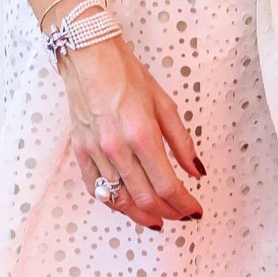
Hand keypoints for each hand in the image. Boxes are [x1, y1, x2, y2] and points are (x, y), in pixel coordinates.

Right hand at [60, 33, 204, 231]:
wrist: (89, 57)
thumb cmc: (126, 75)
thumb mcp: (164, 104)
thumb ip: (182, 142)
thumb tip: (197, 172)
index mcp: (142, 135)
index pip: (168, 185)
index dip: (184, 205)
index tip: (194, 210)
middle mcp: (117, 148)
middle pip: (145, 198)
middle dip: (167, 213)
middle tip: (180, 216)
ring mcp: (96, 152)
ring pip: (119, 200)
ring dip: (141, 215)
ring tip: (156, 219)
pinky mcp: (80, 151)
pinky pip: (95, 188)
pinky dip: (113, 202)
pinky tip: (127, 205)